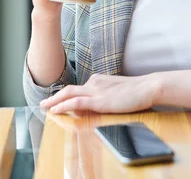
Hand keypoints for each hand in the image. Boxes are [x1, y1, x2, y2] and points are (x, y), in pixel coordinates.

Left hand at [39, 73, 160, 113]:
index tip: (57, 101)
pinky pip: (76, 102)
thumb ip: (107, 95)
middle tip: (43, 103)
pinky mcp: (99, 100)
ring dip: (54, 101)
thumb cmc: (138, 91)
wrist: (148, 87)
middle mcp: (95, 83)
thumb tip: (100, 103)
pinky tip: (55, 110)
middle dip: (54, 96)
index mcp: (99, 80)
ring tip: (44, 107)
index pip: (79, 88)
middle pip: (69, 89)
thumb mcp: (119, 92)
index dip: (66, 95)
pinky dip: (63, 105)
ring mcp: (96, 91)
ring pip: (69, 94)